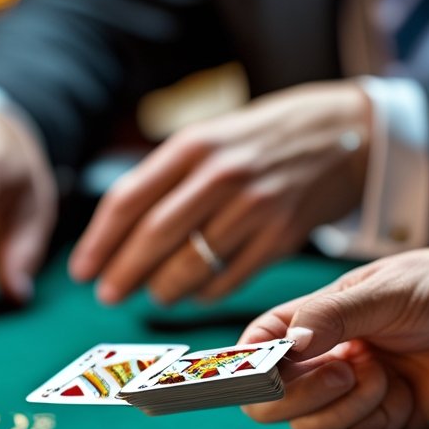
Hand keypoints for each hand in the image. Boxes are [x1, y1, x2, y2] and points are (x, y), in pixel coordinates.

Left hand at [69, 81, 370, 304]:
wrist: (346, 132)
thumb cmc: (263, 139)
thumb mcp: (213, 137)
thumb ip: (168, 176)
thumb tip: (117, 231)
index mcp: (193, 146)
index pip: (128, 200)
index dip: (99, 242)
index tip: (82, 271)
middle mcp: (221, 175)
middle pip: (154, 237)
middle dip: (123, 274)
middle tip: (107, 296)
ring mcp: (255, 207)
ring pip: (191, 265)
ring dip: (164, 289)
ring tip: (155, 295)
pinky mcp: (283, 235)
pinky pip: (230, 278)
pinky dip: (206, 292)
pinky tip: (197, 292)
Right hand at [239, 243, 428, 428]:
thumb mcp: (383, 291)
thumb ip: (333, 315)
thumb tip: (289, 344)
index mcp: (305, 324)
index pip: (251, 353)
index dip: (243, 370)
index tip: (262, 374)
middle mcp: (317, 364)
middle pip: (267, 405)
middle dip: (296, 396)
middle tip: (341, 370)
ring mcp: (347, 398)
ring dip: (343, 407)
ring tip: (381, 372)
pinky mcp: (382, 426)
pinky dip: (373, 421)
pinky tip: (399, 391)